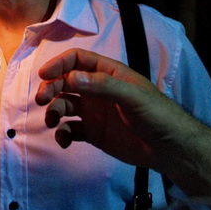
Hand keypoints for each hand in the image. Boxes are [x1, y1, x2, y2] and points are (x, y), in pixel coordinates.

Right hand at [34, 49, 195, 169]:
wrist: (169, 149)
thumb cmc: (158, 115)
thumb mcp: (133, 96)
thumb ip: (103, 85)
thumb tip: (71, 77)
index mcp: (109, 73)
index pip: (78, 60)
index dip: (60, 64)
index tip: (45, 74)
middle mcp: (98, 90)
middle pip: (65, 82)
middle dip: (51, 88)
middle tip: (41, 100)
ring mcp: (95, 112)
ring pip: (64, 105)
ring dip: (54, 111)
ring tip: (53, 121)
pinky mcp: (93, 133)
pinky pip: (70, 130)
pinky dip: (62, 134)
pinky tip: (64, 140)